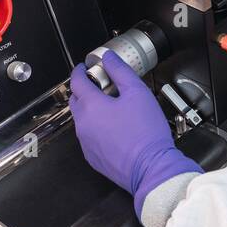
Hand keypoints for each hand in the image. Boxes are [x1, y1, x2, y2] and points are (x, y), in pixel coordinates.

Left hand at [68, 51, 201, 218]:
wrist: (150, 167)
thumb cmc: (146, 132)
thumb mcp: (137, 93)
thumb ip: (120, 71)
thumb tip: (108, 58)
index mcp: (91, 106)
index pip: (76, 82)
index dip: (79, 71)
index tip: (84, 68)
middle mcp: (83, 125)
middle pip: (76, 101)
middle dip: (84, 90)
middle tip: (100, 86)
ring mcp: (86, 143)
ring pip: (82, 120)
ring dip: (91, 110)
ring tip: (112, 108)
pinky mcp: (93, 157)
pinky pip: (89, 137)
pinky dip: (96, 128)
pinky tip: (114, 129)